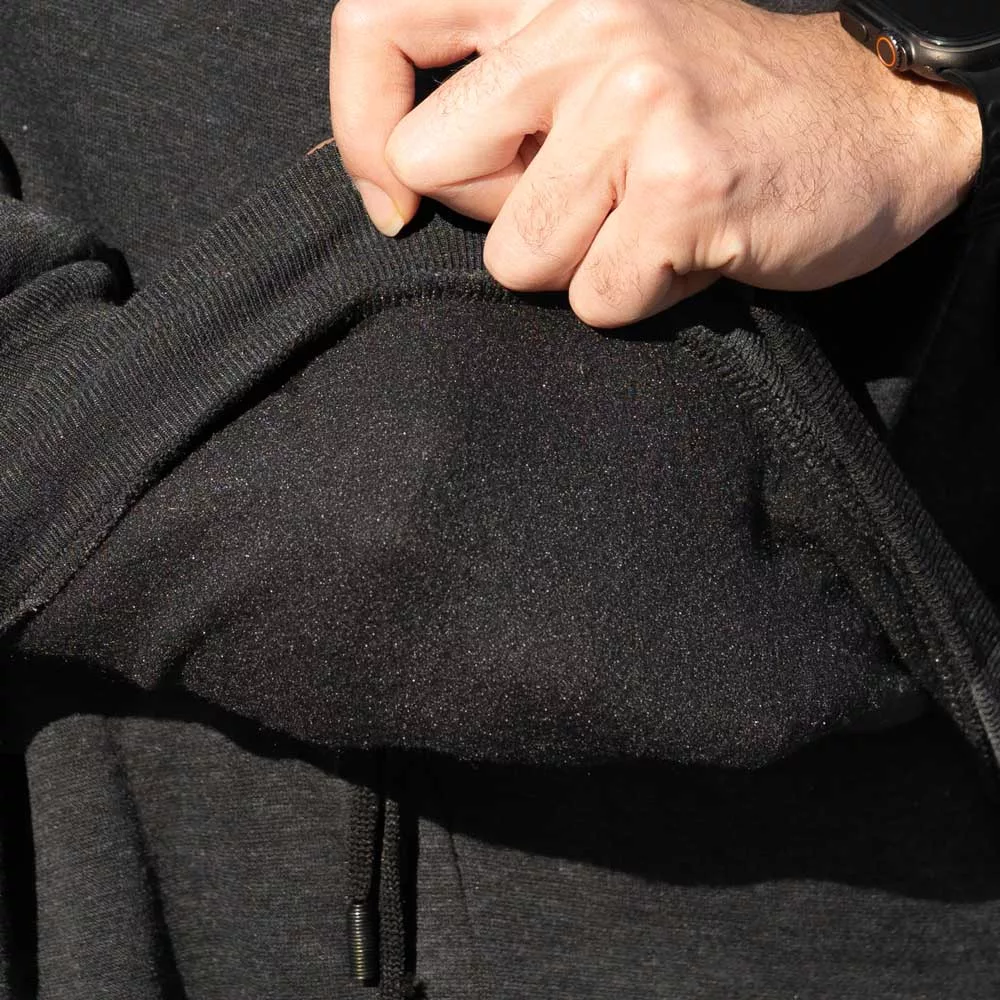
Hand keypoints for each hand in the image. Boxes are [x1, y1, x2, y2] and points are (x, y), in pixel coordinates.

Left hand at [330, 0, 981, 327]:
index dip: (358, 122)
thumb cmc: (723, 103)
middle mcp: (588, 23)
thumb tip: (400, 182)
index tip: (391, 192)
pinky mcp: (682, 190)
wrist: (881, 124)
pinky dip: (633, 296)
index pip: (379, 19)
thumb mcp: (603, 56)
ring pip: (512, 255)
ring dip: (572, 262)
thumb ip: (502, 94)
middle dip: (489, 208)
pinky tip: (687, 250)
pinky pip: (592, 299)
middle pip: (428, 166)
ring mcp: (637, 104)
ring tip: (646, 219)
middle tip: (577, 197)